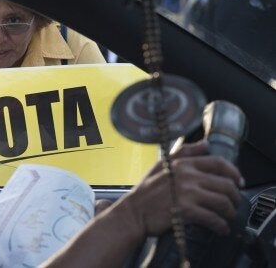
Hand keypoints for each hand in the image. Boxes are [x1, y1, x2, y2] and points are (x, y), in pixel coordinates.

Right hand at [115, 140, 241, 238]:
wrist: (133, 213)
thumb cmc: (145, 192)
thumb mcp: (161, 165)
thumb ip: (184, 152)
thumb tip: (205, 144)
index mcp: (183, 164)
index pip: (218, 163)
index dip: (233, 172)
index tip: (238, 182)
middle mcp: (187, 176)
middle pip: (225, 184)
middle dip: (235, 196)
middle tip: (234, 203)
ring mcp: (186, 193)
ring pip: (222, 201)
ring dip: (230, 211)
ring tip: (227, 216)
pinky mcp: (185, 210)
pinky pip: (212, 218)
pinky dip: (220, 225)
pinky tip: (220, 228)